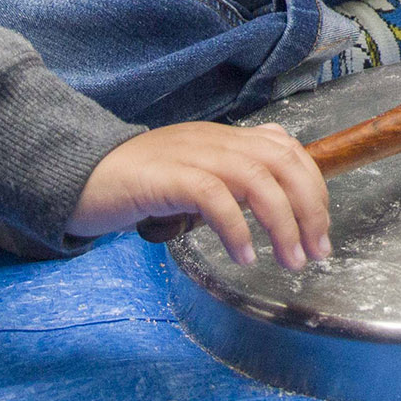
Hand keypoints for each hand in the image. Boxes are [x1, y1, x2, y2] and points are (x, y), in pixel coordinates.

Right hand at [67, 121, 330, 267]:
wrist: (79, 177)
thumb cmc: (139, 185)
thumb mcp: (195, 176)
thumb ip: (230, 181)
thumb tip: (275, 204)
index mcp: (225, 139)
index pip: (287, 150)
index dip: (314, 187)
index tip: (321, 230)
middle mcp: (215, 140)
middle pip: (281, 162)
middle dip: (309, 208)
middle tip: (317, 251)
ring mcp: (191, 155)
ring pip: (257, 179)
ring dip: (282, 223)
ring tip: (290, 260)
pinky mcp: (166, 177)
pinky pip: (215, 197)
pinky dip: (237, 228)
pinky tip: (244, 256)